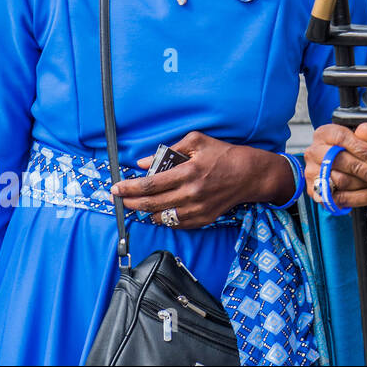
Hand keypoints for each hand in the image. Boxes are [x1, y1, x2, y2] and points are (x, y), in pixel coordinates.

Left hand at [112, 131, 284, 228]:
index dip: (129, 188)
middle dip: (130, 203)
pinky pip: (176, 224)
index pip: (150, 184)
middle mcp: (192, 193)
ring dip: (145, 212)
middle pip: (151, 204)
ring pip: (161, 217)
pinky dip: (163, 219)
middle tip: (120, 199)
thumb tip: (143, 163)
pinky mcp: (204, 218)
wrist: (251, 174)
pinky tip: (158, 211)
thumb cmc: (224, 154)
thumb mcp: (197, 142)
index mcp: (189, 172)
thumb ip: (168, 151)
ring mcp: (198, 209)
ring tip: (138, 205)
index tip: (116, 188)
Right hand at [304, 122, 366, 210]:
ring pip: (338, 180)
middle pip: (336, 160)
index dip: (360, 148)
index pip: (340, 137)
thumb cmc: (363, 153)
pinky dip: (360, 198)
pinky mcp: (317, 193)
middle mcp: (314, 152)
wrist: (361, 172)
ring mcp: (313, 173)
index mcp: (325, 134)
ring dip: (362, 183)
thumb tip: (366, 129)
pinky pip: (339, 198)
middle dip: (360, 169)